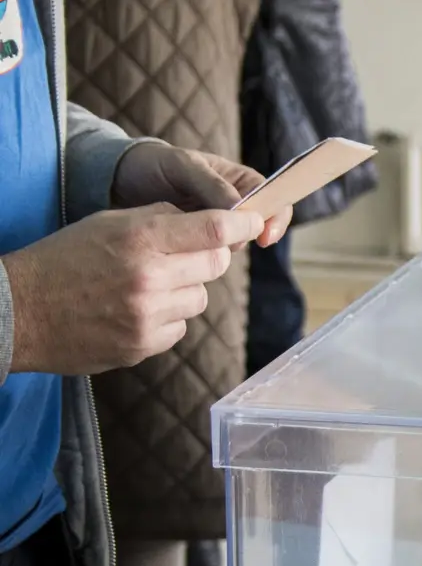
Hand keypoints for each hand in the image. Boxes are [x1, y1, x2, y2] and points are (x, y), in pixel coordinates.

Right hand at [3, 204, 264, 374]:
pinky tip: (133, 311)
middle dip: (207, 257)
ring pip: (199, 298)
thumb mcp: (108, 223)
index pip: (213, 229)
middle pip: (216, 264)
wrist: (17, 311)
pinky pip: (179, 328)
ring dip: (183, 291)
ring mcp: (147, 316)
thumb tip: (212, 223)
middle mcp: (149, 277)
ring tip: (144, 287)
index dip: (242, 225)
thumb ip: (160, 219)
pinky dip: (166, 319)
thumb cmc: (63, 259)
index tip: (254, 223)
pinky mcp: (143, 345)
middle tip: (181, 256)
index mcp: (140, 238)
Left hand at [112, 143, 291, 248]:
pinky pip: (212, 255)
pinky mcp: (197, 244)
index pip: (273, 198)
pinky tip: (188, 258)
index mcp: (239, 181)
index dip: (275, 217)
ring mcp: (216, 226)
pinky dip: (205, 258)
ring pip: (236, 243)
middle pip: (257, 226)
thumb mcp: (183, 166)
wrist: (119, 179)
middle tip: (228, 246)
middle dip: (247, 237)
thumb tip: (240, 210)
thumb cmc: (154, 164)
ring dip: (224, 250)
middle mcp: (234, 204)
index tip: (265, 236)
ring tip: (201, 248)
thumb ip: (212, 185)